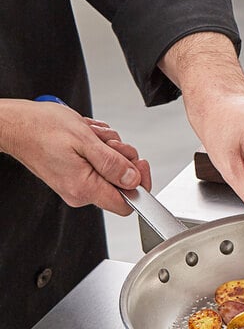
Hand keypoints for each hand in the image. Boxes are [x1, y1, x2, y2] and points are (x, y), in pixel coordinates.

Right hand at [0, 99, 150, 214]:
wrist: (17, 124)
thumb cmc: (42, 128)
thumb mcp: (85, 140)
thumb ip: (112, 164)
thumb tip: (133, 179)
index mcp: (85, 189)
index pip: (127, 204)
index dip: (140, 184)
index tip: (140, 164)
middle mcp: (81, 192)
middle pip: (122, 182)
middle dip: (122, 157)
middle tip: (107, 142)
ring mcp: (78, 183)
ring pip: (112, 168)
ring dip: (109, 148)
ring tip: (91, 137)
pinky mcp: (76, 174)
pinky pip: (100, 162)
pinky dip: (99, 146)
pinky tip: (86, 137)